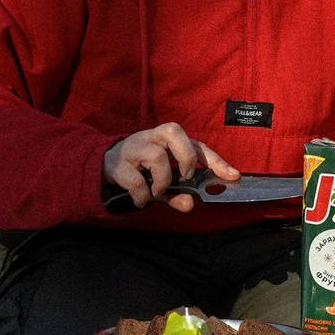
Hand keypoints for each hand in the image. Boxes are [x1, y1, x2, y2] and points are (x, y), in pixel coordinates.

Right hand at [103, 123, 237, 210]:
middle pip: (175, 131)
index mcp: (167, 139)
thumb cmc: (139, 171)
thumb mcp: (162, 183)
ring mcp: (133, 147)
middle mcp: (151, 137)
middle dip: (186, 156)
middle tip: (185, 176)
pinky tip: (141, 201)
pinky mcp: (117, 163)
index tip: (232, 175)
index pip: (196, 144)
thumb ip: (177, 193)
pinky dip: (142, 195)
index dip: (215, 160)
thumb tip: (191, 204)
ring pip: (156, 156)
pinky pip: (135, 179)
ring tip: (156, 192)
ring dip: (162, 181)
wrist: (101, 167)